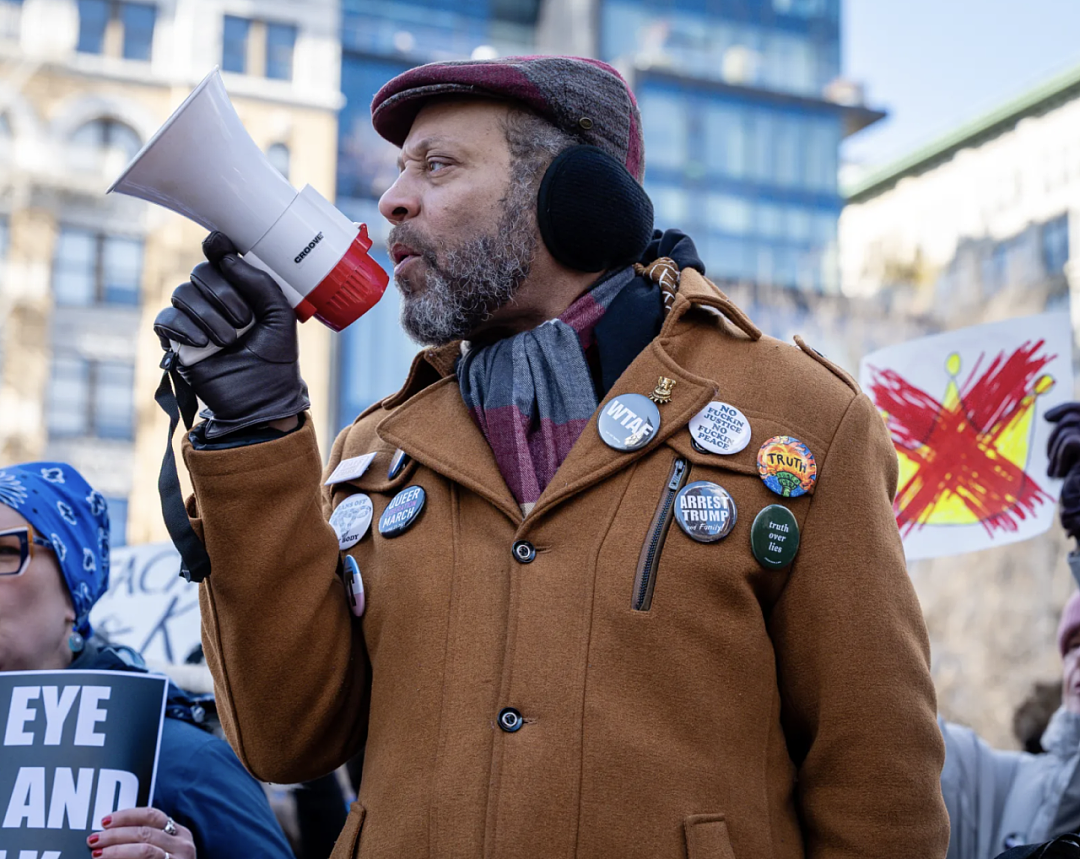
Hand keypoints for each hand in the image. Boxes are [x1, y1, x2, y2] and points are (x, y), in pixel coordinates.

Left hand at [87, 806, 195, 857]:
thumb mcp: (163, 853)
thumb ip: (144, 842)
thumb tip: (110, 832)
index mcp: (180, 835)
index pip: (152, 816)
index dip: (127, 816)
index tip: (105, 821)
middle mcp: (183, 846)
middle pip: (145, 832)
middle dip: (115, 835)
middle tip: (94, 840)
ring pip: (144, 850)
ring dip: (117, 850)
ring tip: (97, 854)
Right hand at [153, 232, 308, 437]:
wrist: (261, 401)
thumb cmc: (275, 360)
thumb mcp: (279, 316)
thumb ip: (259, 282)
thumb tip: (227, 253)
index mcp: (241, 291)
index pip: (222, 258)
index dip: (218, 248)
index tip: (219, 245)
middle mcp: (214, 301)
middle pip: (201, 272)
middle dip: (223, 293)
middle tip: (244, 320)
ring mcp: (193, 319)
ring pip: (182, 293)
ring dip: (208, 315)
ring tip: (228, 341)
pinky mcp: (176, 341)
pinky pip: (165, 318)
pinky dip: (182, 327)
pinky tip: (202, 343)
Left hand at [1048, 403, 1079, 540]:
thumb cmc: (1075, 486)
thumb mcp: (1070, 458)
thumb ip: (1067, 438)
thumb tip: (1048, 419)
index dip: (1065, 409)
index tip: (1046, 416)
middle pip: (1075, 416)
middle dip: (1055, 432)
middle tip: (1046, 454)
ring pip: (1068, 430)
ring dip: (1054, 450)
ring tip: (1054, 470)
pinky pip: (1071, 442)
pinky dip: (1059, 457)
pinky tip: (1058, 474)